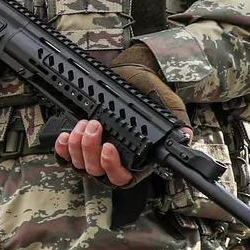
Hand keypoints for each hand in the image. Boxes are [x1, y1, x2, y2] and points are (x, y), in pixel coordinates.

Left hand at [55, 44, 186, 185]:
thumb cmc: (147, 89)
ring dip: (78, 146)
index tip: (108, 148)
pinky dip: (62, 149)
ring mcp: (92, 155)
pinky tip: (64, 135)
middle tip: (94, 125)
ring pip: (79, 166)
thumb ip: (176, 119)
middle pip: (97, 172)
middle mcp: (113, 161)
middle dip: (90, 150)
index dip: (113, 168)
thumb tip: (187, 136)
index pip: (124, 178)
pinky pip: (64, 158)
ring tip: (83, 123)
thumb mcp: (165, 102)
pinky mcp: (76, 145)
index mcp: (136, 159)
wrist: (128, 71)